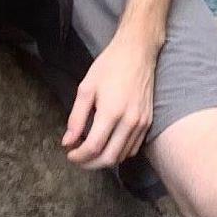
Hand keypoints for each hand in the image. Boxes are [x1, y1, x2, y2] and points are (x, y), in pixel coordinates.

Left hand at [62, 28, 158, 168]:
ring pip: (122, 156)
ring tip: (90, 151)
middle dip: (90, 164)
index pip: (93, 147)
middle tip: (78, 158)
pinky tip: (108, 145)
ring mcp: (141, 123)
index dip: (79, 156)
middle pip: (109, 158)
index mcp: (111, 112)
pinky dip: (119, 153)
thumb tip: (68, 141)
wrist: (137, 52)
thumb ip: (76, 118)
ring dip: (104, 160)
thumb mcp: (86, 88)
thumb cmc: (109, 66)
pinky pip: (133, 148)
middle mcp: (129, 121)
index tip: (69, 153)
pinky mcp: (148, 122)